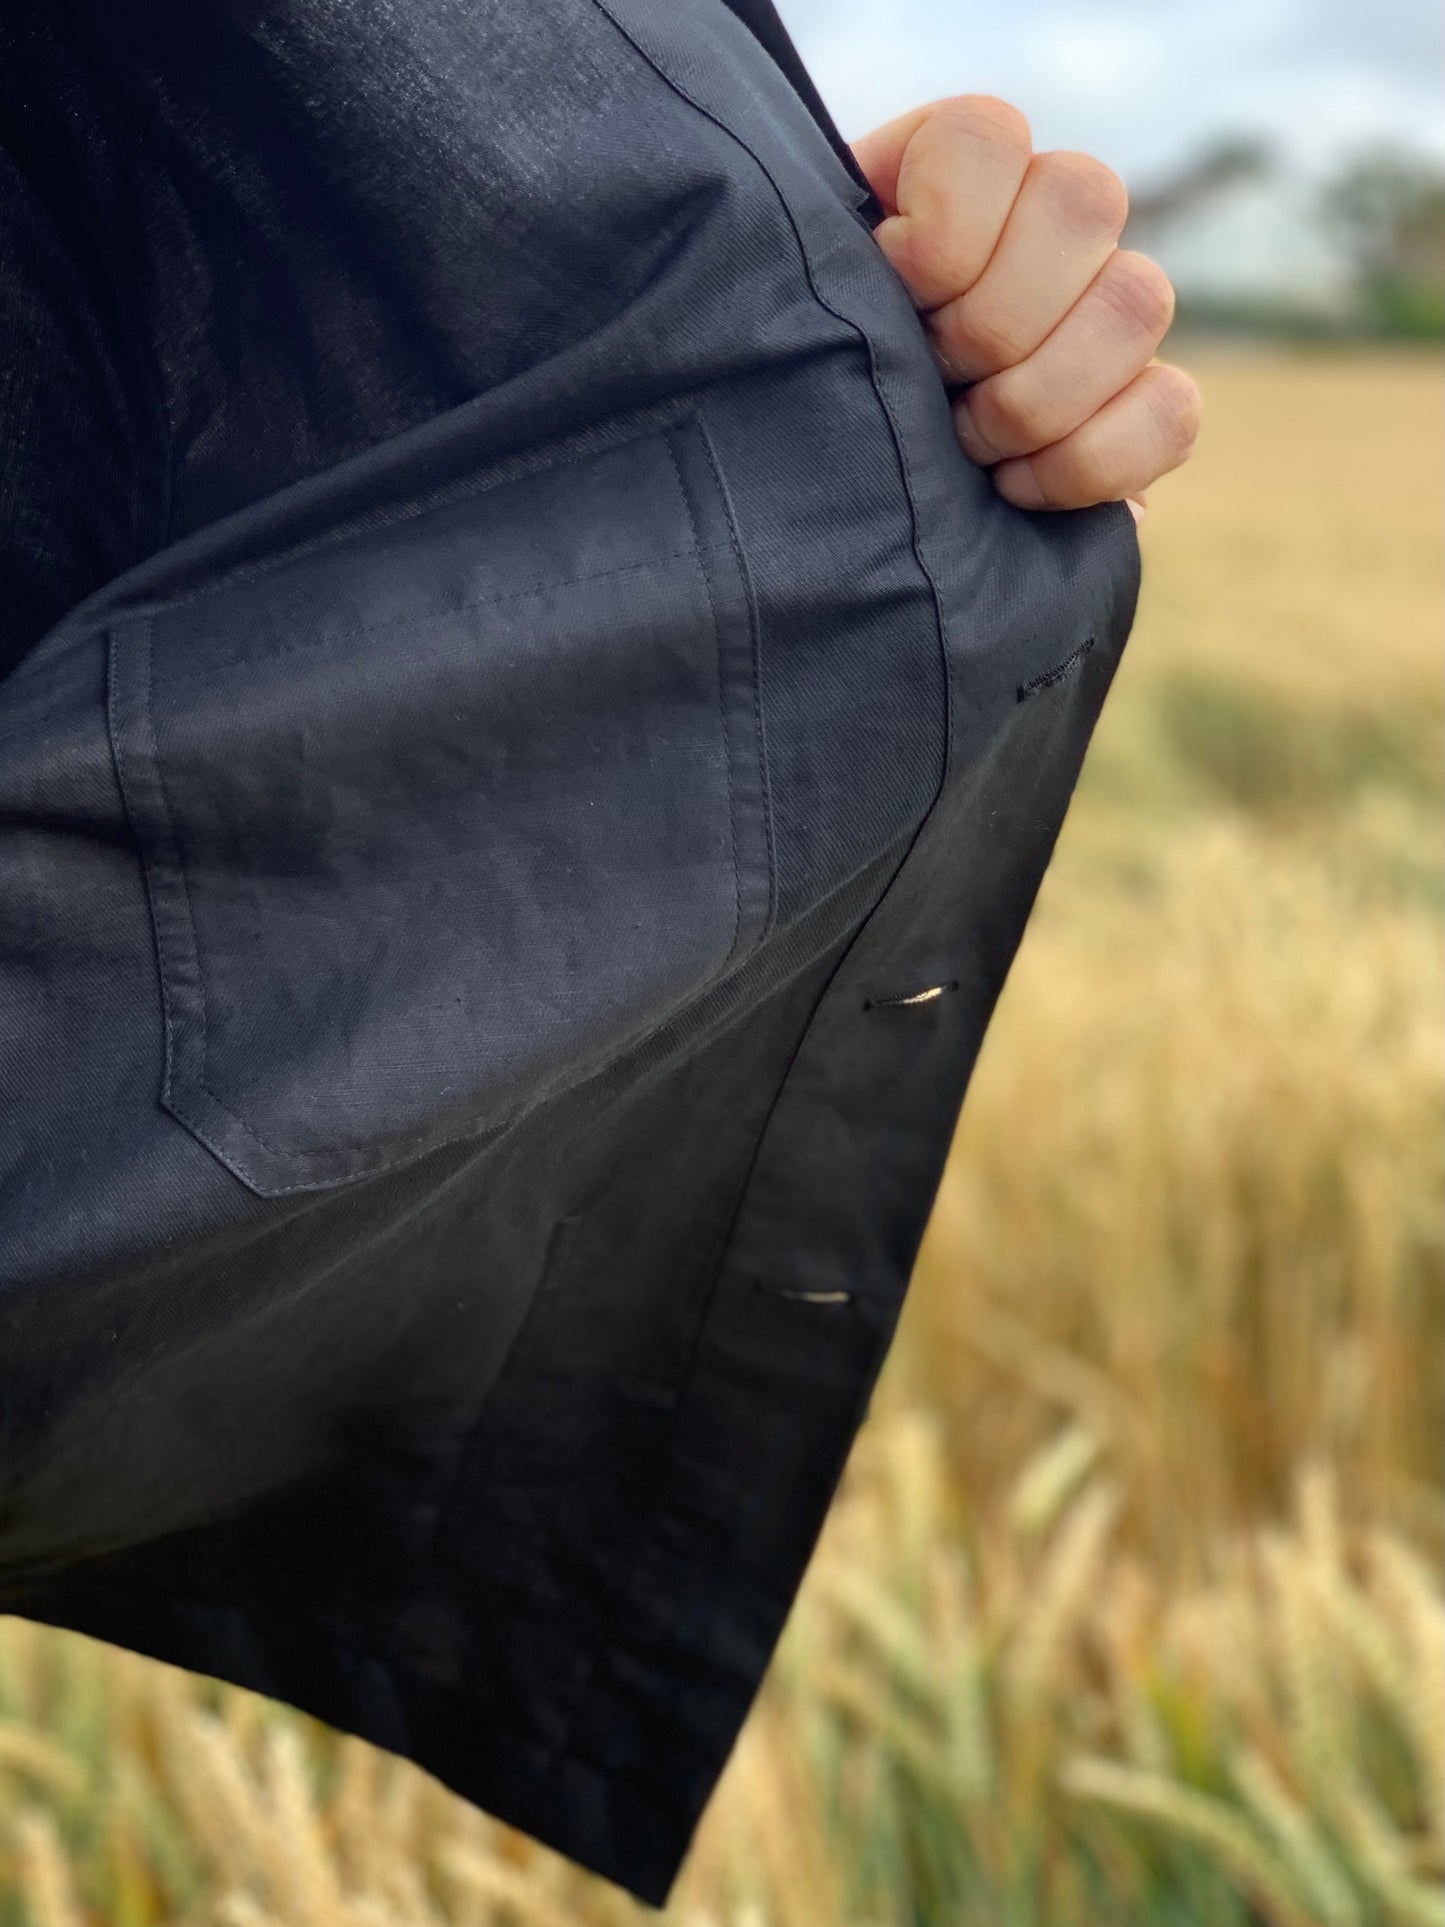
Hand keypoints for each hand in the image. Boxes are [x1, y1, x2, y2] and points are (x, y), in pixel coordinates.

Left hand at [850, 96, 1201, 524]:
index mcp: (954, 170)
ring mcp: (1108, 307)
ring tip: (968, 445)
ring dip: (1037, 397)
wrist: (839, 488)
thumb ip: (830, 270)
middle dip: (990, 323)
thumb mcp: (798, 313)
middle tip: (933, 381)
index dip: (944, 228)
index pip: (990, 136)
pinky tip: (1016, 488)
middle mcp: (1048, 219)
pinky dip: (1090, 464)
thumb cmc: (811, 385)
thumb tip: (879, 264)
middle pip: (1084, 200)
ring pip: (1138, 301)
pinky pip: (1173, 413)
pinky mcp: (1143, 402)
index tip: (892, 291)